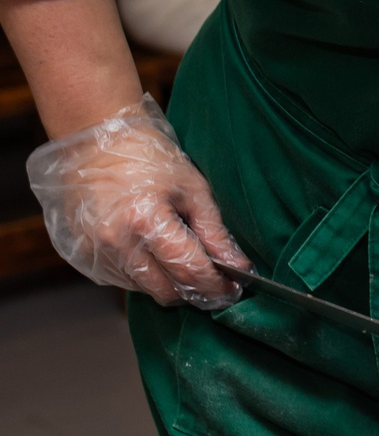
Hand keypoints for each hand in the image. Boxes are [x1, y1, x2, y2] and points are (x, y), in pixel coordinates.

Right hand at [25, 97, 247, 308]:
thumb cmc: (151, 160)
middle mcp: (115, 242)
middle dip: (194, 291)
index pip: (188, 271)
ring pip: (144, 289)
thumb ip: (215, 233)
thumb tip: (238, 267)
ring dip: (168, 284)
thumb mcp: (194, 191)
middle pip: (165, 290)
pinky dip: (144, 275)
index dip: (215, 286)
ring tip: (183, 262)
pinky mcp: (83, 256)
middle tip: (214, 283)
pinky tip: (154, 254)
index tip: (232, 290)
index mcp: (145, 221)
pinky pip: (122, 280)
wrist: (99, 144)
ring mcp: (95, 251)